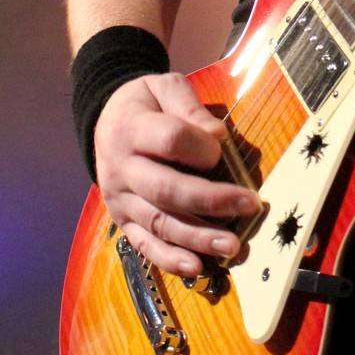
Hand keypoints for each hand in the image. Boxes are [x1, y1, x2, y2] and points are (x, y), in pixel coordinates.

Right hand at [94, 72, 260, 277]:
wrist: (105, 121)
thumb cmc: (145, 104)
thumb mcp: (164, 87)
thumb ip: (189, 106)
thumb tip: (217, 136)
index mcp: (131, 128)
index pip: (169, 140)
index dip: (200, 147)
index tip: (221, 149)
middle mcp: (121, 168)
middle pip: (166, 189)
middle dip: (210, 201)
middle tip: (249, 205)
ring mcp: (120, 199)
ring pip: (159, 222)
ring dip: (197, 237)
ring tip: (232, 245)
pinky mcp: (123, 221)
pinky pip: (145, 245)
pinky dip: (170, 259)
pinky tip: (197, 267)